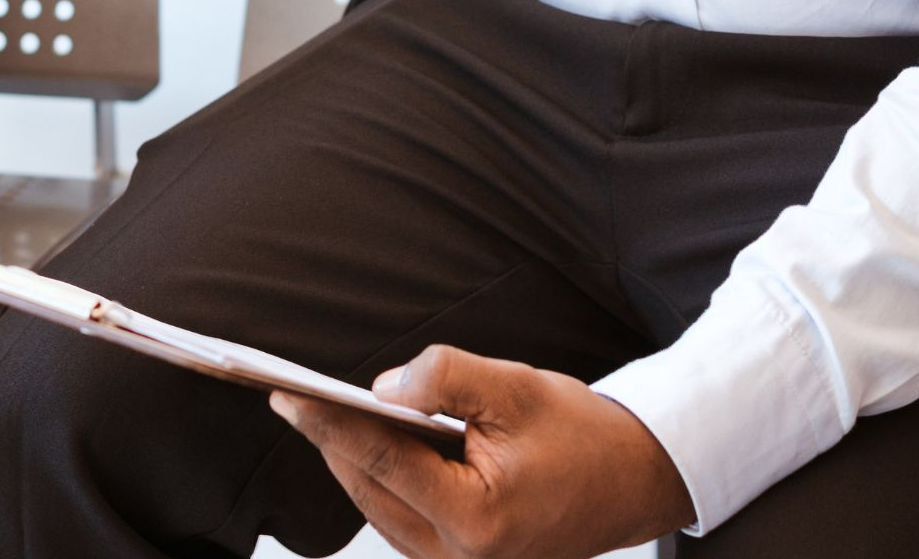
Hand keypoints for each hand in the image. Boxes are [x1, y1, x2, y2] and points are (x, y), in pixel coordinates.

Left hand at [269, 345, 693, 558]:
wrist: (635, 480)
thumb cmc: (582, 435)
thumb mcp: (515, 387)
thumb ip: (444, 378)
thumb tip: (381, 388)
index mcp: (477, 519)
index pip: (381, 459)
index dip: (326, 421)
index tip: (283, 393)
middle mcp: (462, 557)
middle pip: (369, 486)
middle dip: (329, 438)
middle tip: (287, 390)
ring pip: (378, 504)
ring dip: (349, 455)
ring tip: (311, 407)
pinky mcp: (459, 557)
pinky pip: (399, 513)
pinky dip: (377, 473)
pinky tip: (362, 434)